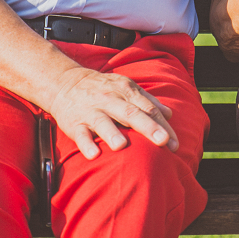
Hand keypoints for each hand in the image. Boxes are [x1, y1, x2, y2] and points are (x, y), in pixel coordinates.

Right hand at [45, 67, 178, 159]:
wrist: (64, 82)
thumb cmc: (102, 88)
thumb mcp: (125, 87)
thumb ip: (148, 100)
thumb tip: (169, 114)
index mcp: (125, 91)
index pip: (148, 109)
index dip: (162, 125)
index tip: (175, 143)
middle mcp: (110, 100)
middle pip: (131, 113)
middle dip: (147, 127)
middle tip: (163, 141)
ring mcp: (91, 111)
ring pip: (103, 122)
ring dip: (112, 134)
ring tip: (122, 146)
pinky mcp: (74, 123)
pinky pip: (80, 135)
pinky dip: (86, 144)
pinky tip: (94, 155)